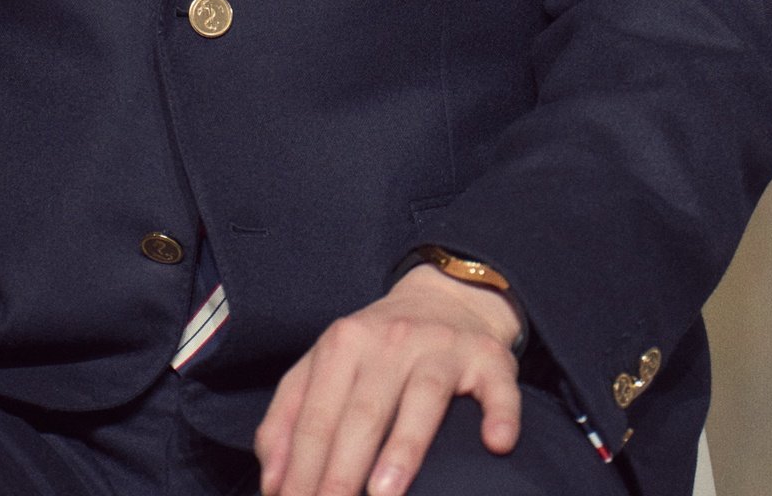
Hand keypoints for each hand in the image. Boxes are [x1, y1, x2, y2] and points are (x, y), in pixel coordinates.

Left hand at [253, 265, 523, 495]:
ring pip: (423, 397)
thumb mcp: (324, 366)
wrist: (445, 296)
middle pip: (363, 412)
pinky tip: (497, 443)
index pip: (316, 415)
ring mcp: (441, 348)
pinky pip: (498, 387)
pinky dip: (500, 413)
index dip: (301, 468)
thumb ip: (289, 417)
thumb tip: (272, 479)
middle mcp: (390, 342)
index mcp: (342, 345)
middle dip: (342, 470)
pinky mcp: (488, 359)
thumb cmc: (376, 349)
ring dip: (404, 447)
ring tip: (386, 493)